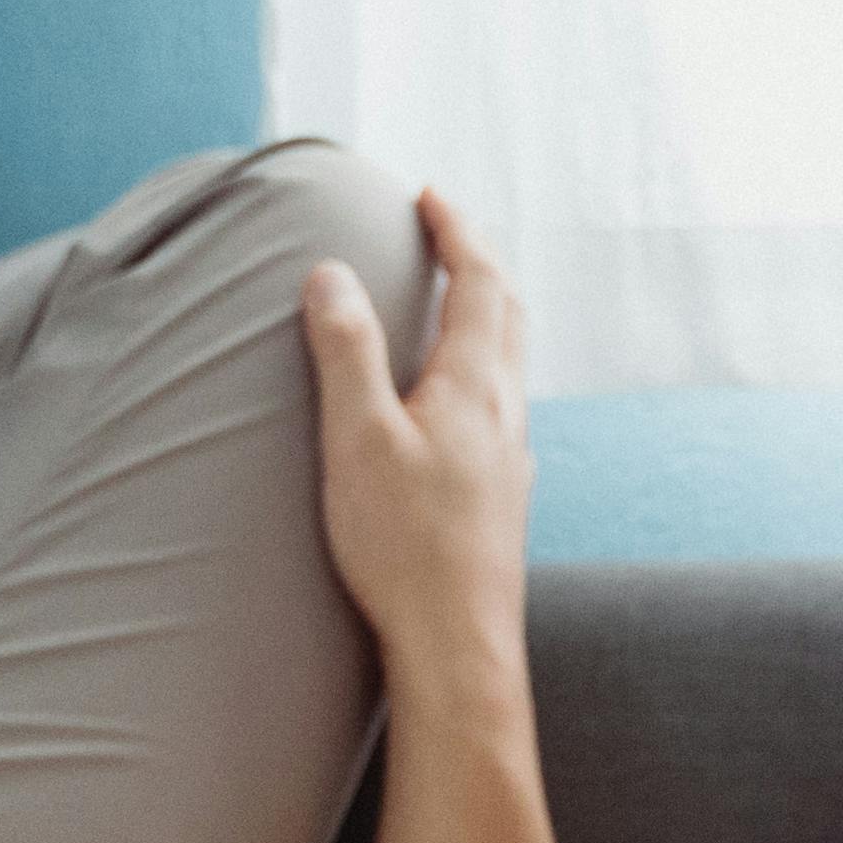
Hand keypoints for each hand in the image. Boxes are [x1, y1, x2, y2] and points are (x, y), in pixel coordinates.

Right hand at [303, 188, 534, 673]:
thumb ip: (346, 351)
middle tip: (444, 232)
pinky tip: (456, 400)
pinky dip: (478, 367)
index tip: (429, 196)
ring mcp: (511, 455)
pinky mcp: (501, 494)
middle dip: (477, 262)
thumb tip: (332, 273)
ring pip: (509, 361)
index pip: (479, 281)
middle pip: (508, 313)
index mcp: (476, 385)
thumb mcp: (359, 438)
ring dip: (484, 315)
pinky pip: (499, 403)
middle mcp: (507, 412)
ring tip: (450, 300)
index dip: (456, 230)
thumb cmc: (406, 546)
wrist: (459, 645)